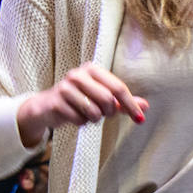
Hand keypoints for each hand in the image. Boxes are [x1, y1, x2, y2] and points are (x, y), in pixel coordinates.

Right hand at [16, 63, 148, 146]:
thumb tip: (145, 107)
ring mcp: (65, 87)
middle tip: (102, 113)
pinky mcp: (56, 102)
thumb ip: (122, 103)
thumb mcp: (102, 99)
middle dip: (108, 112)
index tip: (140, 119)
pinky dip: (80, 122)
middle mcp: (78, 75)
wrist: (46, 107)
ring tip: (85, 113)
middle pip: (108, 100)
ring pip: (93, 112)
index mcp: (92, 69)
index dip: (130, 104)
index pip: (118, 88)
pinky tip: (73, 116)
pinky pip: (79, 120)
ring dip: (93, 119)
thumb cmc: (78, 100)